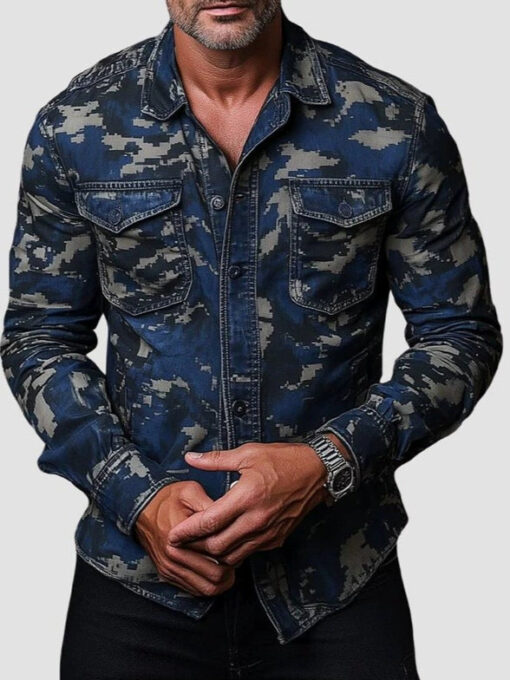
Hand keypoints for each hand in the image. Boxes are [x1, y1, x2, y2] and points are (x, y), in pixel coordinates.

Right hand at [134, 481, 235, 595]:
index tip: (237, 543)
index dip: (233, 551)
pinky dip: (208, 584)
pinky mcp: (167, 574)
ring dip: (222, 581)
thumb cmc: (168, 498)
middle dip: (231, 569)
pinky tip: (214, 571)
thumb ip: (210, 505)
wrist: (141, 508)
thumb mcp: (191, 492)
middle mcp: (173, 557)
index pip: (216, 555)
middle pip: (214, 577)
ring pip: (206, 589)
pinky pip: (194, 590)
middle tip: (237, 557)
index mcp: (179, 536)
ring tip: (229, 567)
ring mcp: (169, 568)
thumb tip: (232, 516)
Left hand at [166, 441, 329, 566]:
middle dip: (196, 546)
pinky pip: (249, 552)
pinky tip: (227, 539)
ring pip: (232, 556)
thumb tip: (190, 458)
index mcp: (247, 496)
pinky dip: (234, 551)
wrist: (318, 472)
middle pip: (217, 546)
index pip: (209, 522)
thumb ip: (216, 460)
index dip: (187, 532)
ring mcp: (268, 533)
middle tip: (184, 540)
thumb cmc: (282, 459)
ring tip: (203, 542)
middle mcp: (256, 520)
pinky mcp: (277, 539)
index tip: (171, 535)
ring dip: (215, 553)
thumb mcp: (248, 453)